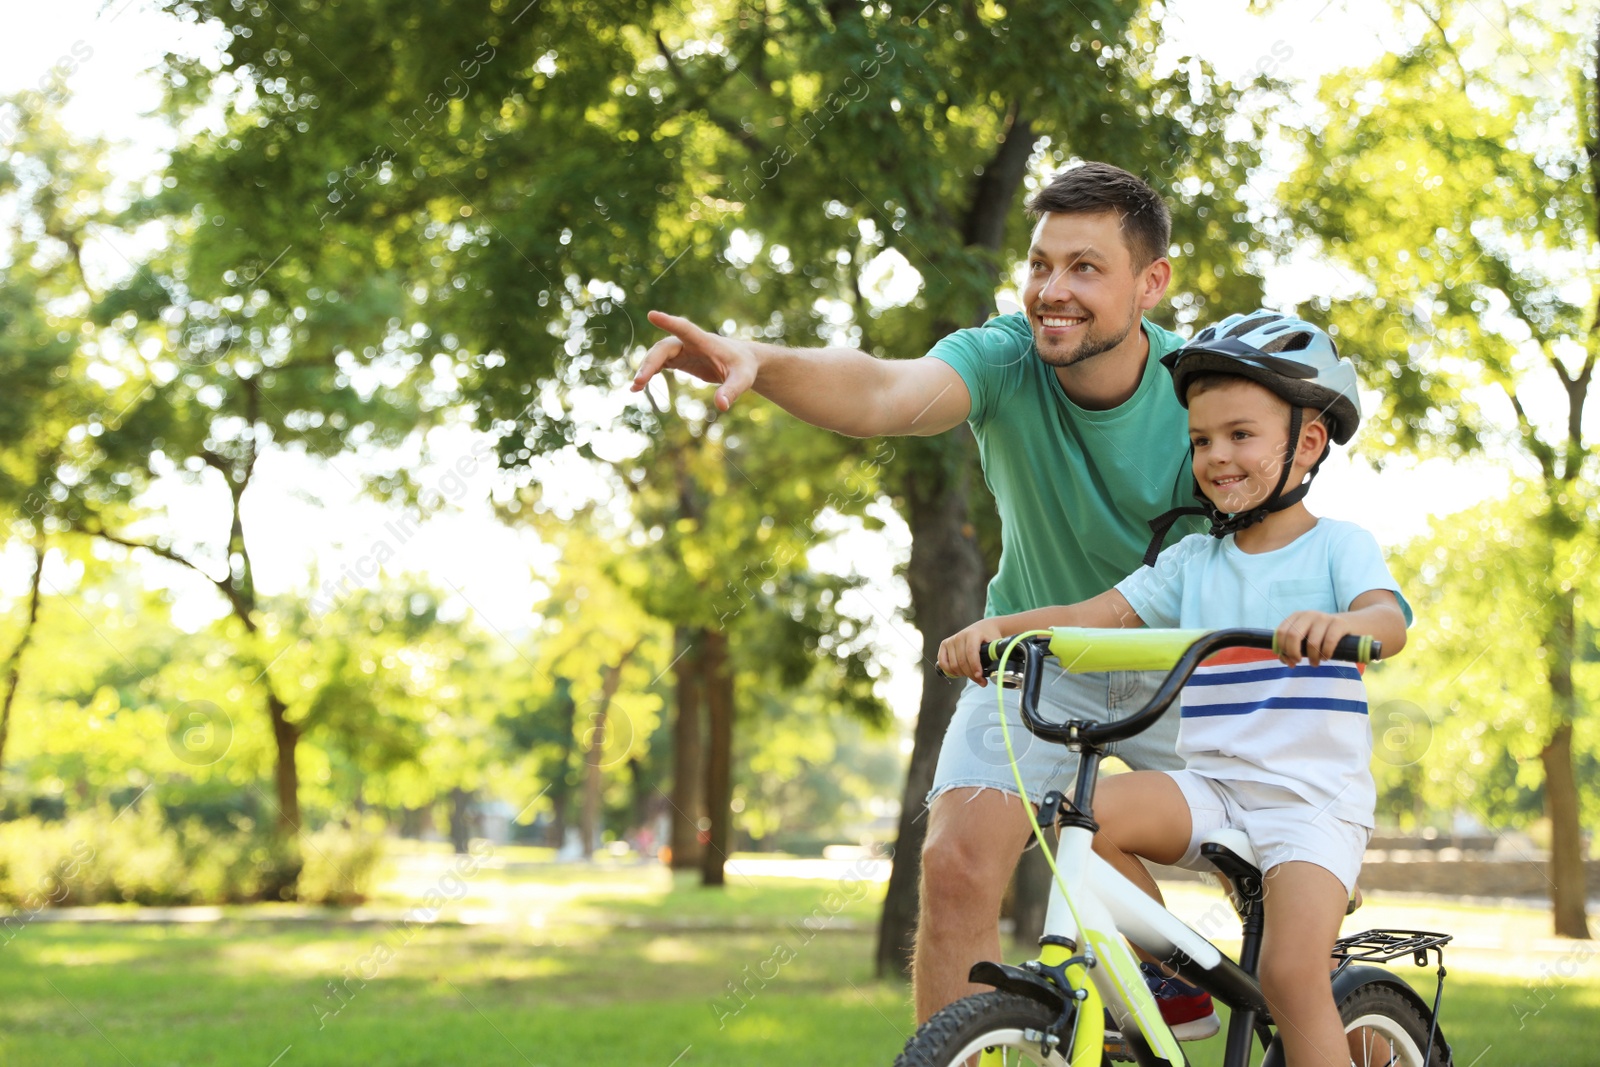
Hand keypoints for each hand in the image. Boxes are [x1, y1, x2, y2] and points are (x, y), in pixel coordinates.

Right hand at [632, 310, 758, 411]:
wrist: (743, 362)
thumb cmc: (744, 367)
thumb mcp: (743, 379)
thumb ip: (732, 391)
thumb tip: (722, 406)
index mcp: (705, 341)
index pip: (685, 328)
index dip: (669, 322)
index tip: (652, 315)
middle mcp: (690, 343)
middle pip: (664, 348)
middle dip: (650, 362)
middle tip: (639, 382)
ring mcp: (683, 350)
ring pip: (658, 355)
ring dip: (646, 369)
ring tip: (635, 388)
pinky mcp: (680, 359)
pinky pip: (660, 364)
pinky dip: (649, 373)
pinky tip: (638, 388)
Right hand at [938, 618, 1007, 684]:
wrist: (982, 628)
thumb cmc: (989, 637)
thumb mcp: (995, 643)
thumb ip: (994, 655)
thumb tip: (995, 671)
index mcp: (973, 634)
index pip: (971, 653)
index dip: (975, 666)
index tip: (981, 677)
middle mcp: (959, 636)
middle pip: (962, 661)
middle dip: (971, 675)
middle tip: (982, 682)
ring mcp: (951, 640)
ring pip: (953, 665)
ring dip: (962, 674)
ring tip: (972, 676)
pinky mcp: (944, 645)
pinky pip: (943, 662)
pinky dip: (950, 671)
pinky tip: (959, 674)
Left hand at [1275, 610, 1356, 666]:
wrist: (1350, 625)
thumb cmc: (1323, 635)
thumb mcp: (1306, 638)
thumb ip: (1293, 648)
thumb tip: (1285, 660)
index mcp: (1297, 616)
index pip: (1281, 632)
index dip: (1282, 649)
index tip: (1289, 659)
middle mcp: (1309, 614)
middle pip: (1293, 635)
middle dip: (1294, 653)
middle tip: (1299, 662)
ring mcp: (1324, 617)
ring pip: (1312, 642)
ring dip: (1312, 658)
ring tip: (1315, 662)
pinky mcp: (1339, 623)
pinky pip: (1329, 642)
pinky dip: (1326, 654)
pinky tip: (1326, 657)